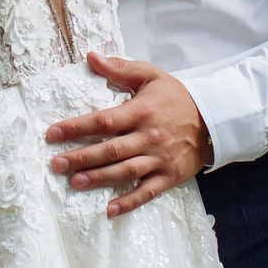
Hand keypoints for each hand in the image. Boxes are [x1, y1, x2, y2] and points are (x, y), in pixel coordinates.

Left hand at [44, 52, 212, 217]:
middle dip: (80, 157)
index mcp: (141, 112)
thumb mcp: (151, 75)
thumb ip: (120, 68)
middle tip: (56, 164)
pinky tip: (110, 210)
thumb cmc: (177, 97)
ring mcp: (159, 159)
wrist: (214, 120)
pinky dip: (129, 202)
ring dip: (99, 179)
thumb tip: (90, 57)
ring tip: (75, 183)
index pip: (103, 121)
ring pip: (124, 171)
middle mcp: (148, 137)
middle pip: (109, 150)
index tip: (53, 134)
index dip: (76, 128)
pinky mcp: (168, 176)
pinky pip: (147, 192)